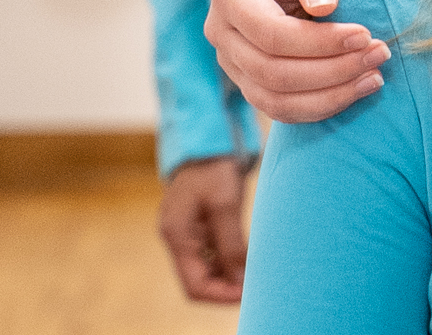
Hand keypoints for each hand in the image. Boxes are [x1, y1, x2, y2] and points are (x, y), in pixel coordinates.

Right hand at [157, 153, 248, 303]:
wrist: (208, 136)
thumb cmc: (214, 166)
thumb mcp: (225, 204)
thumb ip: (231, 244)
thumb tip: (240, 281)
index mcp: (177, 236)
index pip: (194, 285)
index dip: (221, 295)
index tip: (248, 295)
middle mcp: (177, 238)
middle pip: (198, 280)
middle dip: (225, 287)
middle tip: (254, 286)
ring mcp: (185, 231)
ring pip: (205, 267)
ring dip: (227, 274)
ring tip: (254, 273)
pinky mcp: (196, 222)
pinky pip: (209, 251)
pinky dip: (226, 258)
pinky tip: (246, 256)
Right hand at [205, 0, 388, 123]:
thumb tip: (324, 7)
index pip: (270, 32)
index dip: (318, 42)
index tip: (364, 34)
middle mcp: (222, 33)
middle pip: (272, 72)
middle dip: (331, 70)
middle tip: (379, 54)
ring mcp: (233, 61)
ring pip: (275, 99)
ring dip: (329, 96)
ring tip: (375, 77)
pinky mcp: (251, 80)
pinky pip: (282, 107)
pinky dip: (321, 105)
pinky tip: (358, 88)